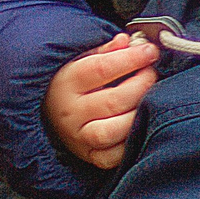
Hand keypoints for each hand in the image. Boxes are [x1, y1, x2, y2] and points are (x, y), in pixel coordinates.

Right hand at [44, 33, 159, 169]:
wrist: (47, 112)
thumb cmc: (73, 82)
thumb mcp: (82, 59)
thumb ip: (106, 51)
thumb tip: (127, 41)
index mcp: (67, 81)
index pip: (102, 69)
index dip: (131, 59)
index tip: (150, 51)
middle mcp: (70, 111)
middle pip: (113, 100)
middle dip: (141, 84)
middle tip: (151, 73)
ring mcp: (78, 136)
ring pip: (112, 131)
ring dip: (137, 114)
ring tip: (149, 99)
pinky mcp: (87, 155)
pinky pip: (112, 157)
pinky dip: (129, 144)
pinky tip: (139, 126)